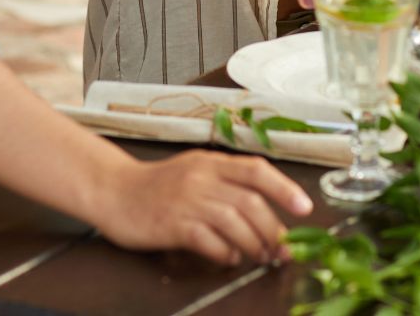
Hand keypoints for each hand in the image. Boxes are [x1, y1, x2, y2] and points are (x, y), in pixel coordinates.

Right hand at [99, 150, 312, 265]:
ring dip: (254, 244)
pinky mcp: (172, 225)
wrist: (114, 190)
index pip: (257, 169)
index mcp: (212, 162)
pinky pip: (208, 241)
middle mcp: (202, 178)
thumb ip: (226, 182)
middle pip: (251, 201)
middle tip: (283, 248)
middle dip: (273, 228)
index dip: (285, 188)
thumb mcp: (195, 170)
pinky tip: (229, 258)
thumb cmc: (159, 184)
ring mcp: (187, 201)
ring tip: (261, 256)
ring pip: (234, 222)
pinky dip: (225, 253)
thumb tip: (263, 209)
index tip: (305, 207)